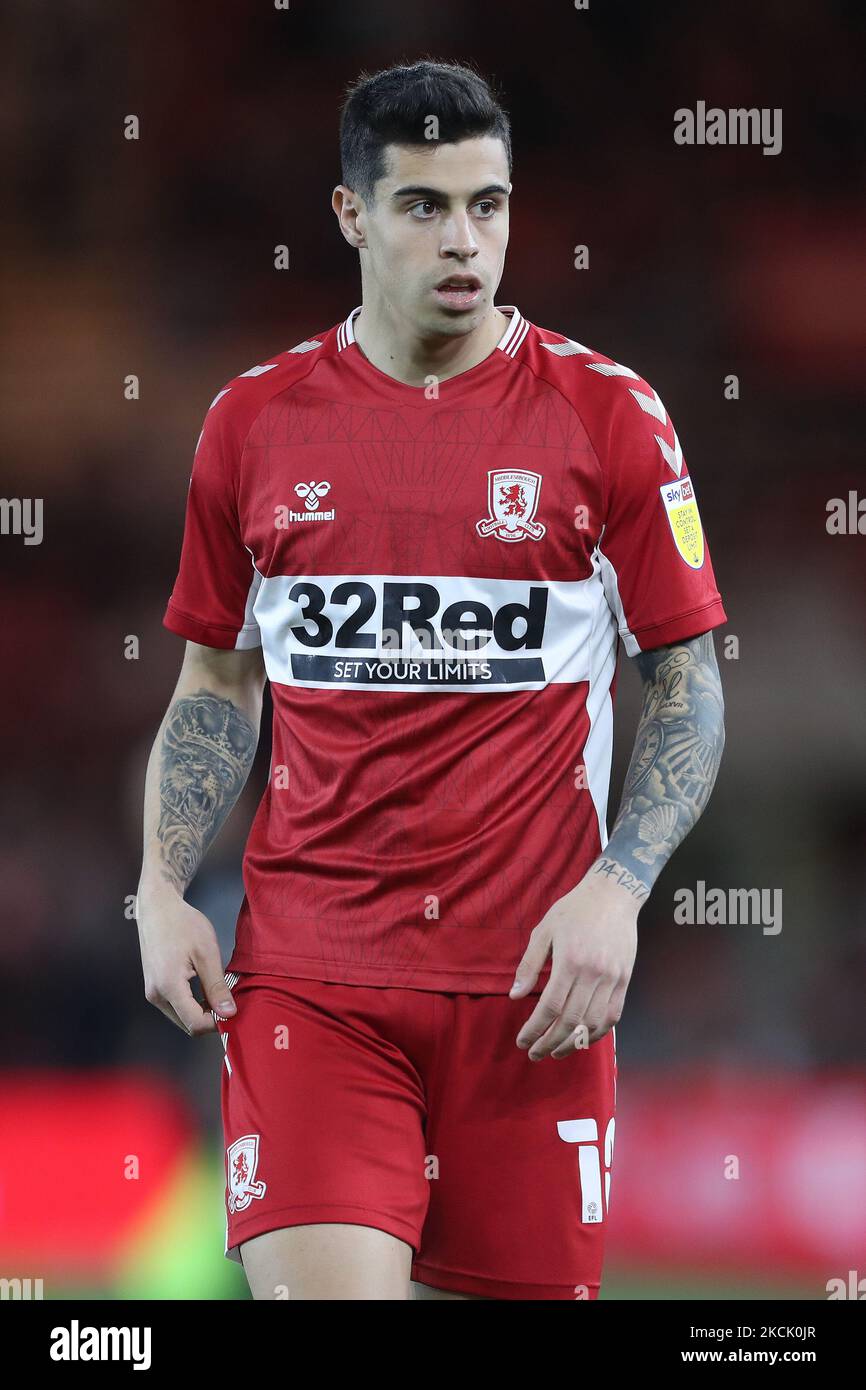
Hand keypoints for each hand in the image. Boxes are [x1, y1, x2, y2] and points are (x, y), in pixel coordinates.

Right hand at [137, 882, 235, 1035]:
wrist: (158, 908)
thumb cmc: (184, 925)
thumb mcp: (207, 953)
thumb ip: (217, 986)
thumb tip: (229, 1014)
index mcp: (168, 987)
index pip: (195, 1024)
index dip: (217, 1021)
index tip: (234, 1007)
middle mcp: (156, 995)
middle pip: (187, 1024)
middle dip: (210, 1017)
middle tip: (228, 998)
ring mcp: (152, 992)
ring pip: (181, 1017)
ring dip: (201, 1011)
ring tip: (217, 989)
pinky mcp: (153, 988)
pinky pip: (175, 1006)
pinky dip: (192, 1003)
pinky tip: (204, 986)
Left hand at [510, 868, 638, 1059]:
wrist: (613, 895)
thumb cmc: (573, 910)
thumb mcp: (543, 931)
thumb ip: (529, 965)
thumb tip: (515, 996)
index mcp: (569, 961)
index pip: (550, 1007)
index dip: (534, 1029)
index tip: (523, 1041)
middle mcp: (593, 974)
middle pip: (570, 1021)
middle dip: (549, 1043)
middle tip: (535, 1054)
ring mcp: (612, 978)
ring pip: (593, 1024)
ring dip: (573, 1043)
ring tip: (556, 1051)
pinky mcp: (625, 980)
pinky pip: (613, 1016)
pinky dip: (597, 1033)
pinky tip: (582, 1039)